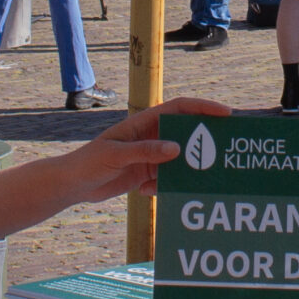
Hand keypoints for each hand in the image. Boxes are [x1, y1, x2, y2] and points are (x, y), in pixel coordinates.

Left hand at [72, 96, 233, 200]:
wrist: (73, 184)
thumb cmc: (89, 161)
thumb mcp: (116, 155)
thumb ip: (145, 151)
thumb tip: (177, 148)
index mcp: (145, 122)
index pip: (180, 107)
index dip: (204, 107)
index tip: (225, 114)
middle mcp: (151, 136)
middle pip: (185, 133)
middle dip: (203, 141)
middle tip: (222, 150)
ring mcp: (150, 155)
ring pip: (178, 159)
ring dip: (184, 170)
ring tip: (192, 180)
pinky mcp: (146, 174)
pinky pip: (166, 179)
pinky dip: (163, 187)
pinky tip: (145, 191)